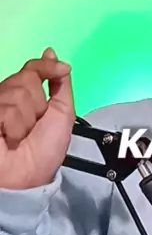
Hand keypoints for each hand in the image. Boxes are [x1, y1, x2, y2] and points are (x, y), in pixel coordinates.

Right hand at [0, 48, 74, 188]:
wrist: (26, 178)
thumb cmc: (43, 153)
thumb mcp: (62, 114)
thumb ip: (60, 86)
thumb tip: (54, 57)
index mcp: (22, 97)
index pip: (30, 70)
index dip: (45, 67)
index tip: (59, 67)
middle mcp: (5, 98)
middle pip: (25, 79)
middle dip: (36, 105)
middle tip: (32, 127)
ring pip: (16, 94)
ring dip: (25, 121)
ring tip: (18, 138)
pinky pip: (5, 108)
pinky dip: (13, 126)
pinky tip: (7, 139)